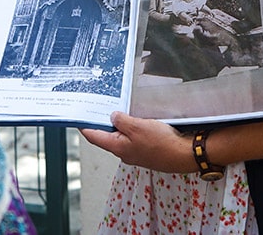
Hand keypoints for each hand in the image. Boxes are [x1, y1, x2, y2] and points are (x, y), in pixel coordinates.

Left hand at [81, 111, 195, 173]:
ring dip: (117, 125)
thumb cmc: (162, 143)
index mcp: (118, 147)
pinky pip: (132, 138)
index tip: (77, 118)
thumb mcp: (137, 126)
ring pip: (120, 137)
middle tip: (97, 108)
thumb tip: (113, 117)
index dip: (84, 127)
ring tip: (116, 110)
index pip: (94, 136)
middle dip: (101, 123)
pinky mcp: (146, 151)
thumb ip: (121, 120)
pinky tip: (134, 120)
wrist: (184, 155)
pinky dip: (129, 129)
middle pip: (106, 136)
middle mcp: (124, 152)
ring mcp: (135, 153)